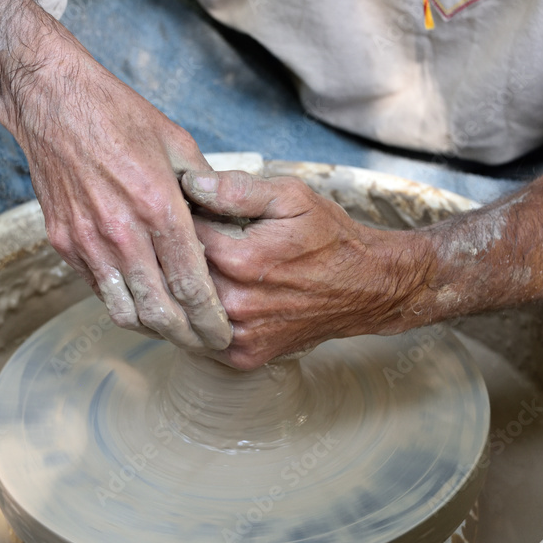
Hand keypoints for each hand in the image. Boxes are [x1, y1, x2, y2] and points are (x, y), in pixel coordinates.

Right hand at [0, 0, 231, 350]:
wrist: (52, 102)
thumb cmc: (118, 116)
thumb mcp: (177, 143)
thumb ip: (206, 190)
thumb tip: (230, 220)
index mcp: (157, 207)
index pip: (191, 285)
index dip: (211, 320)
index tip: (225, 335)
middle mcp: (120, 232)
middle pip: (159, 311)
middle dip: (187, 337)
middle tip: (206, 345)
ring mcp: (87, 242)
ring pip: (124, 311)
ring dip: (153, 329)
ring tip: (176, 331)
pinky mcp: (64, 243)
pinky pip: (98, 289)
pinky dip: (123, 303)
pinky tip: (142, 301)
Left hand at [182, 170, 432, 368]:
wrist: (367, 287)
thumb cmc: (329, 238)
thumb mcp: (291, 197)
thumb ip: (238, 189)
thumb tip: (192, 185)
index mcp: (240, 260)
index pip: (179, 234)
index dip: (179, 219)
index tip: (187, 211)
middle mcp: (235, 304)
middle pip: (175, 277)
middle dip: (176, 255)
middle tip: (190, 240)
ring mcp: (239, 336)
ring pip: (184, 310)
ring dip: (184, 289)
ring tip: (203, 267)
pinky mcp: (243, 357)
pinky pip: (201, 338)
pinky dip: (200, 317)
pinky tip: (213, 297)